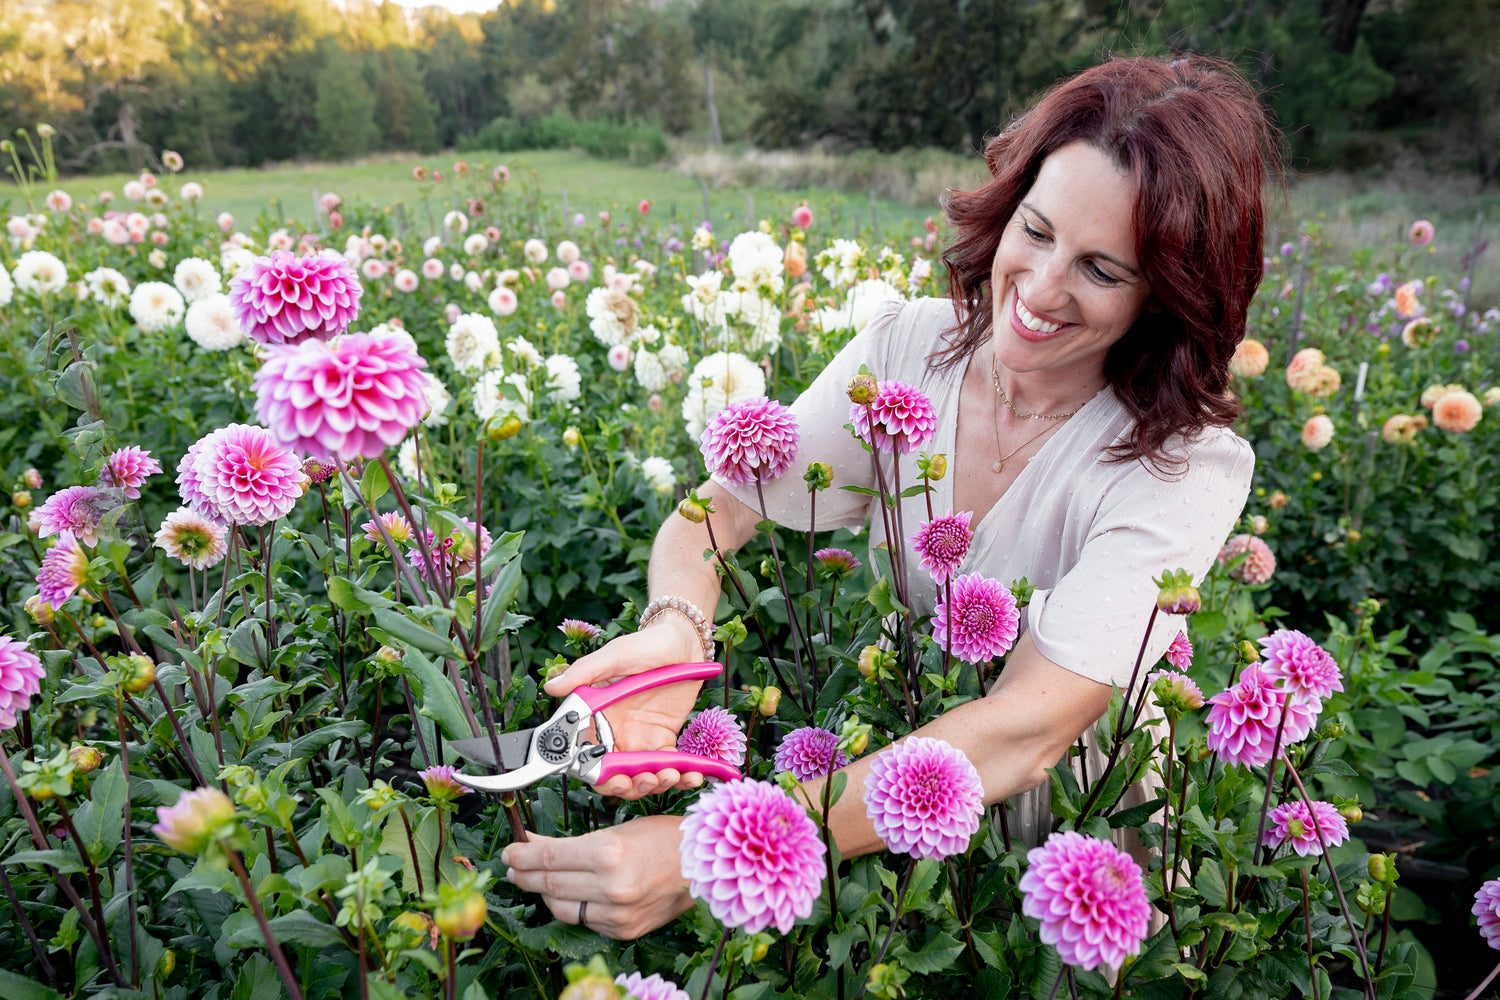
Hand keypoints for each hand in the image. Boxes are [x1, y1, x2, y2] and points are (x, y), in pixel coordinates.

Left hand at [501, 815, 692, 940]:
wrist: (702, 865)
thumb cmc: (663, 838)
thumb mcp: (615, 831)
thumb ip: (574, 844)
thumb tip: (534, 845)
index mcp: (608, 854)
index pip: (549, 858)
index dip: (522, 855)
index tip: (510, 851)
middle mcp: (611, 887)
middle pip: (550, 883)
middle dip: (525, 874)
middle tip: (514, 866)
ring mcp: (617, 914)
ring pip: (562, 908)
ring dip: (544, 893)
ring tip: (537, 881)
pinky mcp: (623, 930)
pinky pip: (585, 920)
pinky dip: (573, 907)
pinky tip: (571, 894)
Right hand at [545, 620, 706, 798]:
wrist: (685, 642)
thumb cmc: (647, 644)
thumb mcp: (617, 655)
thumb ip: (585, 672)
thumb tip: (552, 687)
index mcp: (596, 716)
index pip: (588, 756)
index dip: (600, 775)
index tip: (616, 779)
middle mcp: (614, 733)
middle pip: (613, 776)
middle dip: (629, 786)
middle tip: (648, 780)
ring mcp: (640, 739)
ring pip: (640, 777)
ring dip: (656, 784)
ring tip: (673, 775)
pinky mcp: (664, 740)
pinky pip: (669, 766)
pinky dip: (682, 776)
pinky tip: (692, 775)